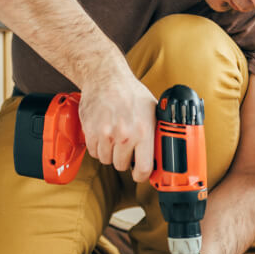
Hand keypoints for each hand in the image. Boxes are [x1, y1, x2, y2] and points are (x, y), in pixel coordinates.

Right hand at [78, 64, 156, 181]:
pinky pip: (94, 152)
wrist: (106, 77)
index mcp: (143, 131)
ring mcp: (106, 134)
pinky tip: (104, 134)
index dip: (142, 175)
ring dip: (110, 153)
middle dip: (125, 159)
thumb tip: (163, 150)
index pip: (143, 168)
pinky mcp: (91, 132)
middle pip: (122, 166)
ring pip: (106, 160)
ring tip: (115, 138)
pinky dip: (98, 147)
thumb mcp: (152, 109)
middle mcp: (124, 135)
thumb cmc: (130, 92)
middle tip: (126, 147)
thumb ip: (156, 131)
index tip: (140, 174)